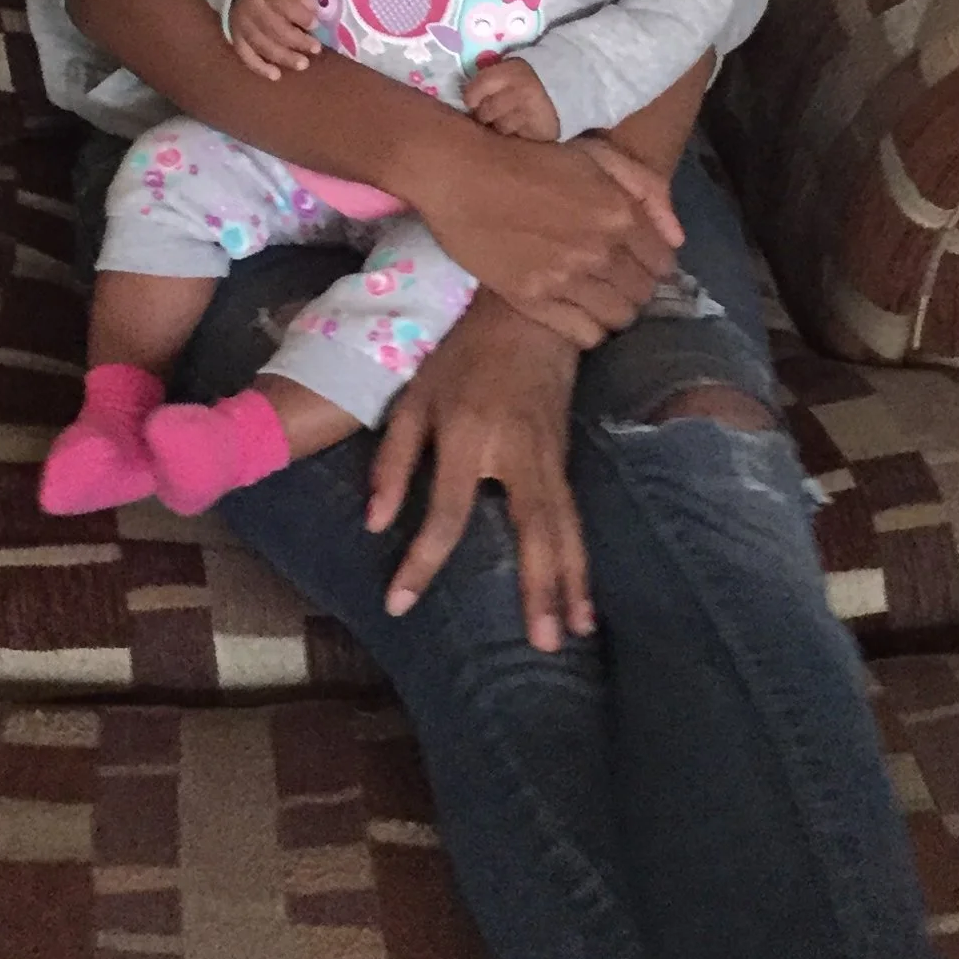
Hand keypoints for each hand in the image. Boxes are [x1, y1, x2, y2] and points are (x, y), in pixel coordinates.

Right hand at [229, 0, 322, 80]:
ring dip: (283, 57)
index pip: (282, 2)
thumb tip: (313, 7)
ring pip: (261, 44)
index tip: (315, 24)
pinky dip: (260, 67)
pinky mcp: (235, 37)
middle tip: (316, 48)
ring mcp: (240, 24)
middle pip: (273, 27)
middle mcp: (249, 7)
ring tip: (303, 64)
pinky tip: (276, 75)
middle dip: (297, 40)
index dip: (300, 15)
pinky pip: (245, 55)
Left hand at [366, 298, 588, 652]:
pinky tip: (583, 599)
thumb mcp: (414, 398)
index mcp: (467, 437)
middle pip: (532, 532)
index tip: (398, 604)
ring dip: (572, 584)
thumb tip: (375, 524)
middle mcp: (515, 454)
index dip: (421, 563)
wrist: (529, 315)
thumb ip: (393, 461)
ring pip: (565, 530)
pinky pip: (574, 520)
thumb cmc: (461, 357)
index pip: (445, 515)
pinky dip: (581, 561)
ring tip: (574, 633)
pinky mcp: (565, 461)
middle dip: (538, 589)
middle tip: (542, 644)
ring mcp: (548, 459)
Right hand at [408, 123, 680, 346]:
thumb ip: (645, 188)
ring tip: (596, 296)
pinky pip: (584, 334)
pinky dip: (588, 327)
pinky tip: (576, 311)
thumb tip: (677, 238)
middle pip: (642, 294)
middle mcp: (600, 251)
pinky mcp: (533, 299)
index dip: (652, 265)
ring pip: (618, 318)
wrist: (460, 175)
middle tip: (613, 278)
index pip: (663, 264)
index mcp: (619, 213)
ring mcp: (566, 279)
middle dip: (634, 287)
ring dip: (612, 309)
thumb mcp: (595, 156)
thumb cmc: (529, 158)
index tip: (636, 262)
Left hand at [464, 56, 558, 138]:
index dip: (470, 98)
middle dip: (485, 114)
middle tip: (492, 112)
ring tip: (510, 118)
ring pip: (499, 129)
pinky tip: (523, 125)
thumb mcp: (509, 69)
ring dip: (501, 126)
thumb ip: (488, 79)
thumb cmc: (528, 77)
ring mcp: (530, 113)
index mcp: (510, 73)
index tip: (473, 101)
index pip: (474, 91)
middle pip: (484, 114)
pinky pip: (516, 138)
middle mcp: (519, 93)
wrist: (569, 82)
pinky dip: (516, 134)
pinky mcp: (540, 131)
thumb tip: (463, 100)